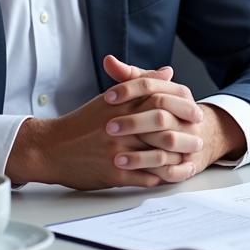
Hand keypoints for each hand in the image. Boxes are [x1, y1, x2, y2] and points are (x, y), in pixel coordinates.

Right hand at [6, 59, 202, 189]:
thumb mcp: (110, 99)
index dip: (183, 107)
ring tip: (188, 160)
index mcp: (121, 106)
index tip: (197, 113)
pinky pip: (143, 177)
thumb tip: (168, 72)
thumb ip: (141, 83)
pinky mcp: (112, 173)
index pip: (161, 101)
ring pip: (157, 155)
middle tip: (199, 140)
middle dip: (185, 135)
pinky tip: (168, 176)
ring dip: (176, 159)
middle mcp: (121, 127)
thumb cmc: (82, 123)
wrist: (51, 148)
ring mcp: (117, 151)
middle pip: (164, 128)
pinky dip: (159, 177)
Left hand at [103, 58, 246, 182]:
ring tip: (116, 157)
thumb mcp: (152, 93)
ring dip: (141, 152)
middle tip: (108, 127)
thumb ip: (131, 77)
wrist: (201, 138)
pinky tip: (134, 175)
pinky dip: (153, 172)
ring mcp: (191, 139)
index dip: (129, 90)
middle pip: (161, 115)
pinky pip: (173, 170)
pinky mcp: (189, 164)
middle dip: (133, 122)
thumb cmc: (167, 113)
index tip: (107, 97)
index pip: (153, 86)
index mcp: (180, 93)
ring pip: (168, 142)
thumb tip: (109, 60)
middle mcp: (188, 115)